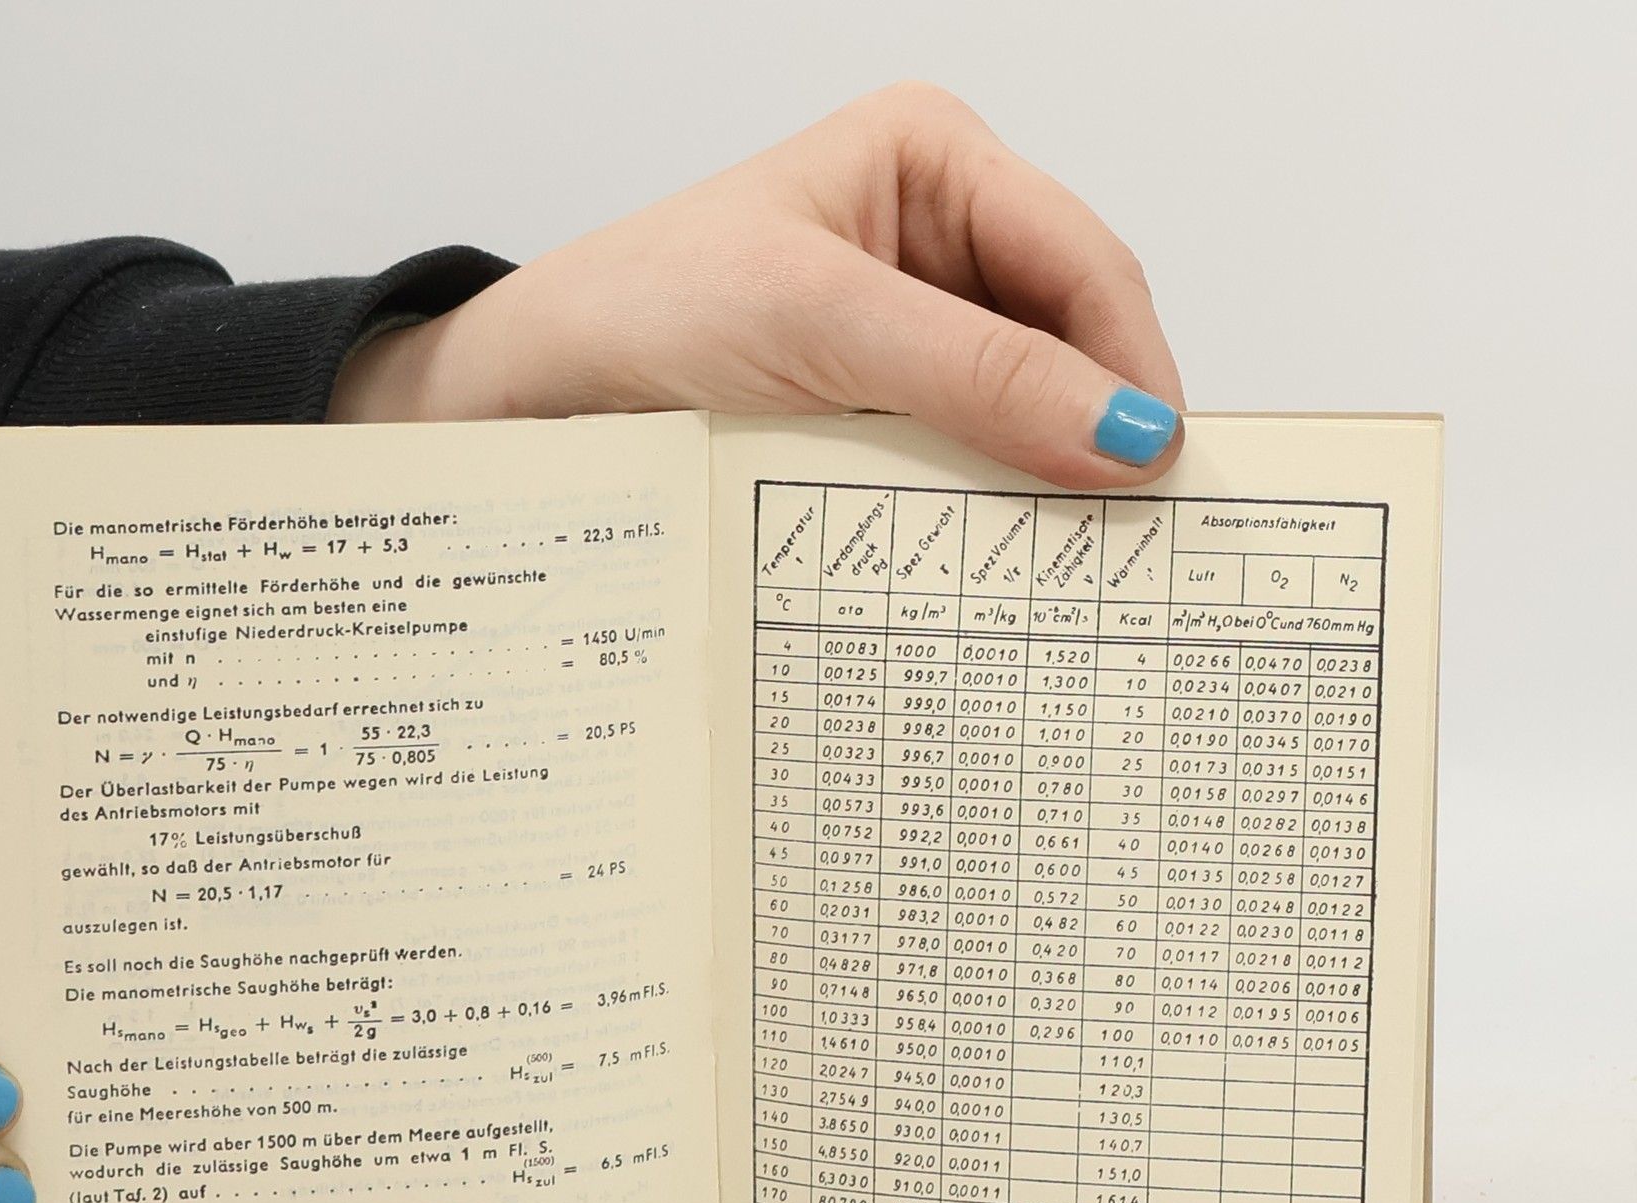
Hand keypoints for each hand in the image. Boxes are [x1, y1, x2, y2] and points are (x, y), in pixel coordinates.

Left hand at [334, 83, 1184, 487]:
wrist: (535, 395)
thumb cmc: (642, 310)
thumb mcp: (820, 323)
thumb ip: (976, 373)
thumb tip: (1120, 433)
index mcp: (932, 161)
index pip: (1081, 259)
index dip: (1129, 363)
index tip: (1153, 466)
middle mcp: (933, 238)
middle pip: (1067, 337)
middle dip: (1091, 427)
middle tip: (1123, 531)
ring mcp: (908, 330)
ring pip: (1022, 408)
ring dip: (1037, 478)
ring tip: (1060, 554)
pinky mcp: (878, 410)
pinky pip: (962, 458)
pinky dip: (979, 506)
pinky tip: (986, 552)